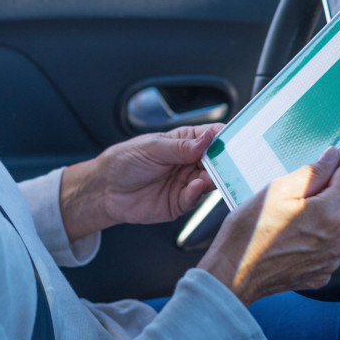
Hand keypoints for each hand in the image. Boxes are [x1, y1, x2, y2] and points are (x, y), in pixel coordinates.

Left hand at [60, 124, 221, 242]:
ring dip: (213, 179)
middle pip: (216, 161)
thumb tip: (208, 138)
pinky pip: (195, 199)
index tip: (235, 140)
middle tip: (229, 162)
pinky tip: (195, 186)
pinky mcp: (180, 203)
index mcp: (185, 141)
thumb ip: (181, 146)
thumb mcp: (152, 147)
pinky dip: (198, 193)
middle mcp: (189, 162)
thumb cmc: (124, 161)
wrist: (104, 190)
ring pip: (210, 181)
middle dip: (224, 161)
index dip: (224, 138)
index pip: (212, 136)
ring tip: (210, 176)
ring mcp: (186, 182)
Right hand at [197, 146, 339, 305]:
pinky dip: (315, 234)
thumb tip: (332, 159)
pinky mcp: (321, 272)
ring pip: (335, 223)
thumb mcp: (277, 190)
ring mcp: (331, 259)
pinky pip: (326, 244)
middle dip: (330, 187)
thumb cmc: (249, 235)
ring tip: (291, 211)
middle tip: (302, 182)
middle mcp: (338, 240)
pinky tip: (292, 231)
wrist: (234, 274)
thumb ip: (312, 172)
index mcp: (330, 215)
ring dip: (322, 211)